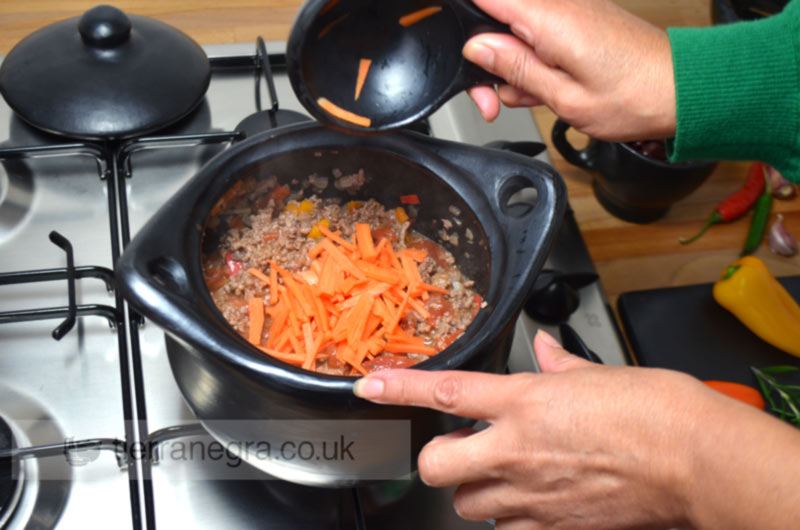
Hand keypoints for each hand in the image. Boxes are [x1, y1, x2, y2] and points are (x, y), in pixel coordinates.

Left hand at [354, 330, 698, 528]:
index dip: (399, 387)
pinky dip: (512, 520)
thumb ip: (559, 366)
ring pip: (468, 505)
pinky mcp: (554, 528)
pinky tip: (536, 502)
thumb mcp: (600, 373)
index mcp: (524, 402)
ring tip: (505, 476)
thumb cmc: (657, 410)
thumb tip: (544, 351)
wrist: (696, 461)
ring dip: (476, 491)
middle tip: (460, 448)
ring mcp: (531, 495)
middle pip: (435, 466)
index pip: (444, 391)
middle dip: (437, 459)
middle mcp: (516, 450)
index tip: (371, 385)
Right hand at [462, 0, 675, 141]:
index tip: (467, 61)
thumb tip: (476, 47)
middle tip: (492, 100)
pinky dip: (535, 62)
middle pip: (495, 18)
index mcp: (549, 18)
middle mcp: (558, 4)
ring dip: (512, 66)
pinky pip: (539, 35)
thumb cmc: (635, 95)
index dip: (466, 27)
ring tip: (531, 96)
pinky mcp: (579, 19)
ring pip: (515, 31)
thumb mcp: (563, 95)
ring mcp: (570, 9)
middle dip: (485, 60)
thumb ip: (514, 68)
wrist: (682, 89)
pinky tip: (547, 87)